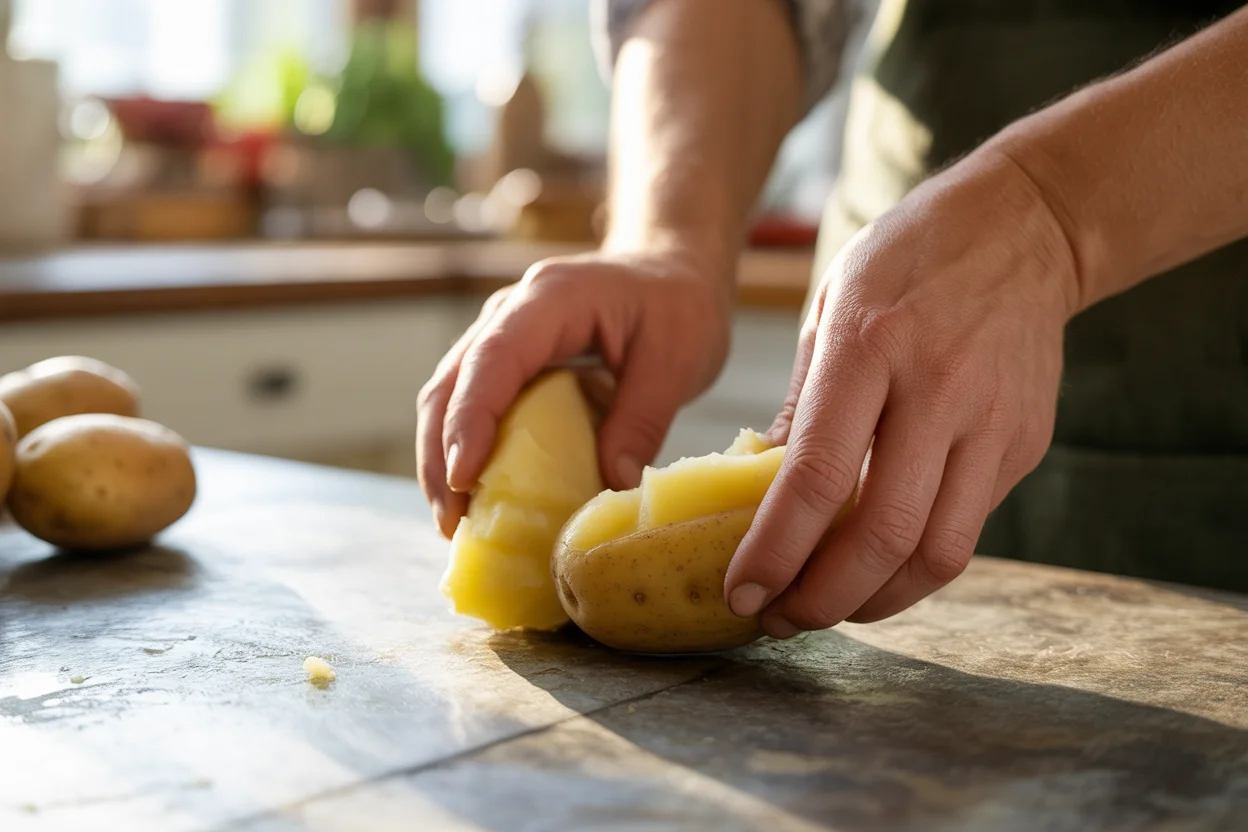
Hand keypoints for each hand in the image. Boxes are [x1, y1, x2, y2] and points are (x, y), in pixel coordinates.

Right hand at [417, 247, 733, 537]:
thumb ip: (643, 419)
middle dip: (440, 455)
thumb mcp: (677, 359)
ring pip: (448, 398)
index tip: (463, 479)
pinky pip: (472, 408)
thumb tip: (611, 487)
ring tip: (455, 524)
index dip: (470, 419)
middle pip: (451, 384)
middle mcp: (511, 313)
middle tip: (451, 523)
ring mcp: (501, 337)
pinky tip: (478, 501)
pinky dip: (467, 454)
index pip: (495, 358)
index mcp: (552, 300)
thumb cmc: (677, 305)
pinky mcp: (508, 366)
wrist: (671, 271)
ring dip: (443, 461)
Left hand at [725, 148, 1079, 634]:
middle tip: (780, 620)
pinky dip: (915, 566)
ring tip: (827, 609)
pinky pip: (966, 529)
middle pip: (883, 535)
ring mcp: (992, 422)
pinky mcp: (1024, 444)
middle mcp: (938, 391)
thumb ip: (801, 403)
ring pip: (938, 553)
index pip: (820, 477)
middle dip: (823, 598)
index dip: (776, 550)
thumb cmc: (908, 258)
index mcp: (871, 347)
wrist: (1026, 227)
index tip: (742, 592)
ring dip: (875, 602)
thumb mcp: (830, 305)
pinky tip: (875, 567)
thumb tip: (760, 486)